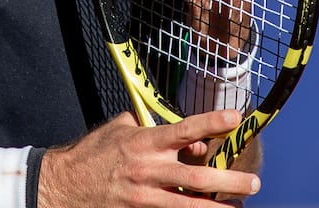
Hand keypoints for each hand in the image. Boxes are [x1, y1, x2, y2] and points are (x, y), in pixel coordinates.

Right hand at [38, 110, 261, 206]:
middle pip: (197, 177)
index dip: (212, 123)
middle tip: (253, 183)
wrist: (65, 185)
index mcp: (145, 142)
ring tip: (239, 206)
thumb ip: (151, 127)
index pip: (184, 129)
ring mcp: (145, 196)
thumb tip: (184, 135)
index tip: (236, 119)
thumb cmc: (94, 152)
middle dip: (229, 181)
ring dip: (217, 207)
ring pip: (190, 205)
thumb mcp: (120, 128)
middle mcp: (148, 169)